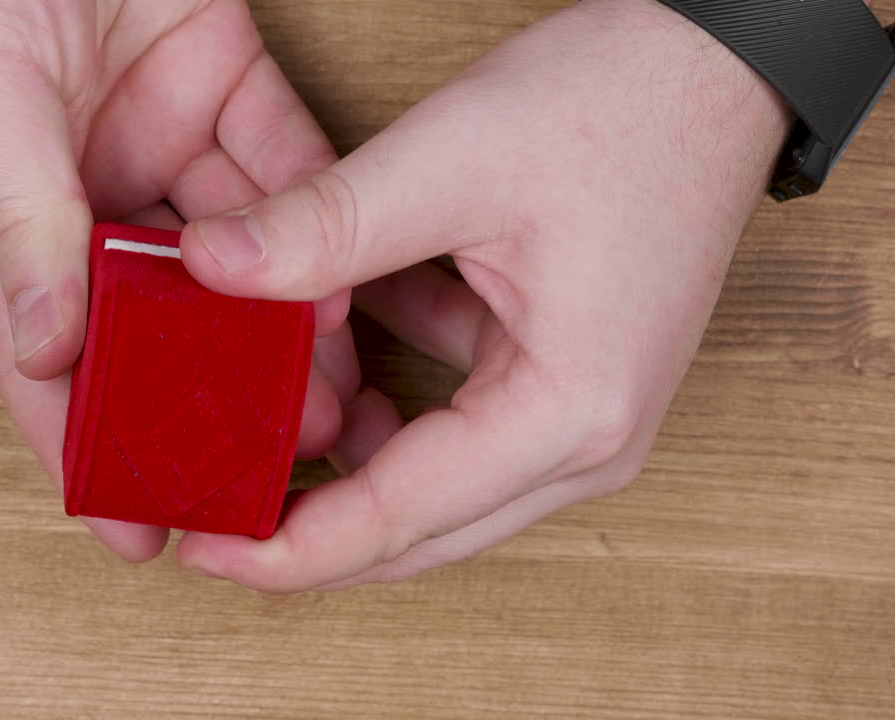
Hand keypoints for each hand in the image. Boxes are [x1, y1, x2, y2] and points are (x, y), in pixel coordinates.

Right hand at [0, 0, 357, 560]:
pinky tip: (348, 294)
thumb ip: (16, 213)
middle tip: (263, 474)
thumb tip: (49, 344)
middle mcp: (78, 186)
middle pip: (147, 321)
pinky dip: (316, 231)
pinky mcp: (225, 81)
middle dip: (206, 399)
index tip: (131, 524)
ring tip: (326, 409)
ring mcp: (157, 138)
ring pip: (229, 262)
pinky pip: (282, 171)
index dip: (85, 439)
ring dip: (278, 333)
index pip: (42, 347)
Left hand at [176, 0, 792, 590]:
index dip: (288, 548)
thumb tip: (208, 264)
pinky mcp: (564, 386)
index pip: (398, 519)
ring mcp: (583, 423)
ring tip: (253, 445)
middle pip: (417, 533)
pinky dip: (386, 414)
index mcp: (568, 412)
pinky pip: (455, 433)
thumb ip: (322, 226)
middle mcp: (588, 445)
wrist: (711, 65)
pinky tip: (337, 365)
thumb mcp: (449, 160)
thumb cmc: (620, 105)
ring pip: (432, 491)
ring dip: (343, 471)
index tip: (203, 549)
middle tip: (206, 516)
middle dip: (306, 533)